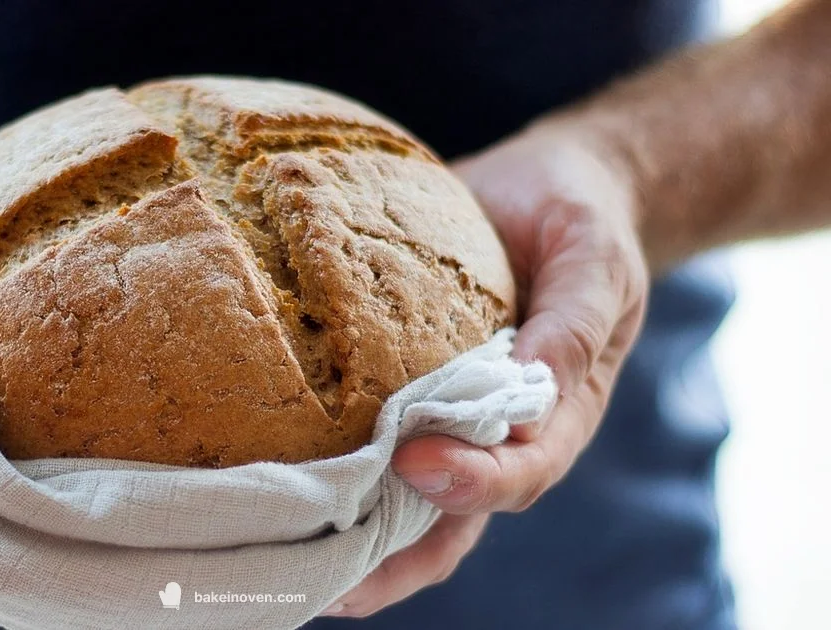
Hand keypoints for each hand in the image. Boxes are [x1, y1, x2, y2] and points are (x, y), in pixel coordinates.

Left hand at [322, 125, 648, 616]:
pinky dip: (328, 477)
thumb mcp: (595, 258)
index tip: (414, 462)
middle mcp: (499, 433)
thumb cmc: (579, 221)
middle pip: (452, 521)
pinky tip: (272, 494)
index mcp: (560, 411)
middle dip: (391, 560)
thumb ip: (575, 320)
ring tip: (280, 563)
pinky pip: (366, 446)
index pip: (521, 470)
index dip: (473, 481)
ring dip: (349, 543)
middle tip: (325, 580)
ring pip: (401, 506)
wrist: (549, 190)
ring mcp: (448, 421)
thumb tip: (535, 381)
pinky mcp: (402, 391)